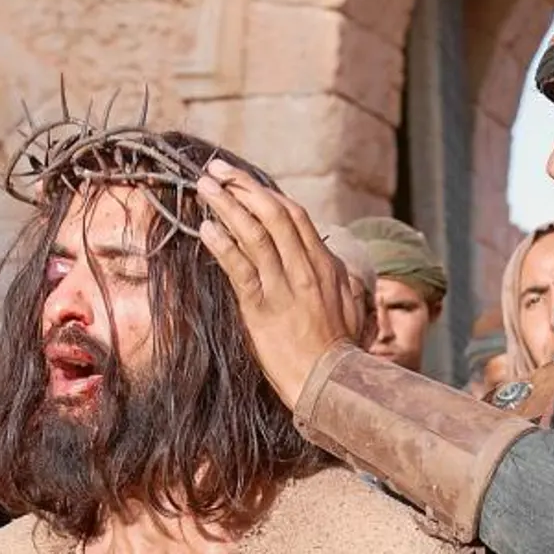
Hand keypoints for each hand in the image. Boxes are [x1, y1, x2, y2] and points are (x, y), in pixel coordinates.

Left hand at [195, 159, 350, 409]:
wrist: (331, 383)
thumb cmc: (338, 349)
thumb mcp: (349, 304)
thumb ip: (340, 277)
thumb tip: (333, 260)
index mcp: (325, 265)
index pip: (294, 216)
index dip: (265, 193)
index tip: (242, 181)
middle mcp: (305, 269)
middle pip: (273, 214)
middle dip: (242, 187)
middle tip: (216, 171)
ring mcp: (284, 288)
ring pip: (255, 234)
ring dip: (227, 206)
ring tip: (204, 187)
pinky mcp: (263, 309)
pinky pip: (241, 270)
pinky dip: (223, 246)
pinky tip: (206, 229)